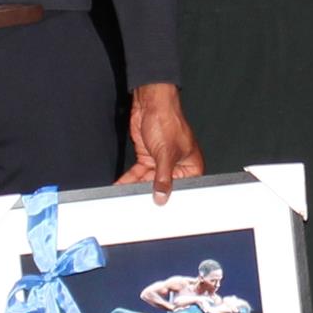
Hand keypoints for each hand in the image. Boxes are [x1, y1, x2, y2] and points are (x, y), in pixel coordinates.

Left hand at [118, 81, 205, 201]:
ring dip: (136, 188)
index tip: (161, 208)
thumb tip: (162, 197)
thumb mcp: (166, 154)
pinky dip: (129, 180)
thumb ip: (163, 179)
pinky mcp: (147, 158)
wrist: (150, 104)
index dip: (172, 199)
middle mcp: (177, 166)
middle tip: (140, 206)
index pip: (183, 189)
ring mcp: (161, 162)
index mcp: (191, 166)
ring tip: (126, 198)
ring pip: (148, 182)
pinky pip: (138, 174)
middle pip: (164, 187)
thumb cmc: (168, 121)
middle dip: (151, 194)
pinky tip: (121, 186)